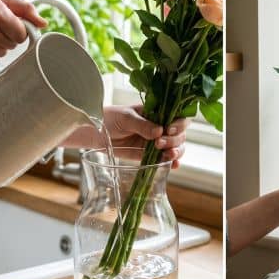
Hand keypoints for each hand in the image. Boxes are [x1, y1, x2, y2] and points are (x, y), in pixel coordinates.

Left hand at [62, 105, 188, 168]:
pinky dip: (172, 162)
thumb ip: (142, 124)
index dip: (179, 123)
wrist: (97, 133)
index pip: (178, 116)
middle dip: (174, 140)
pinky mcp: (151, 154)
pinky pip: (165, 158)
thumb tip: (159, 131)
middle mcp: (161, 126)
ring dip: (176, 151)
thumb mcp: (126, 118)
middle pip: (180, 133)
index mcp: (157, 112)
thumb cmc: (111, 118)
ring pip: (177, 147)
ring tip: (167, 155)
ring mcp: (157, 141)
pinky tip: (174, 165)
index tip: (169, 129)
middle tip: (159, 143)